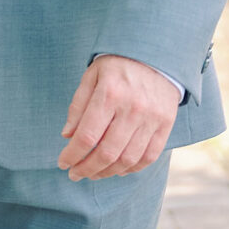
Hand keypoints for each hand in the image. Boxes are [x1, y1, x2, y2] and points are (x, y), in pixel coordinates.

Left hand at [58, 55, 179, 180]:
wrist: (157, 54)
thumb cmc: (118, 65)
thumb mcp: (91, 76)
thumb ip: (78, 106)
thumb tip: (67, 136)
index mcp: (109, 94)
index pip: (87, 136)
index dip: (72, 155)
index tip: (63, 163)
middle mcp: (132, 109)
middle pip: (106, 152)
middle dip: (86, 169)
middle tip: (75, 174)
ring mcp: (152, 118)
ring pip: (127, 159)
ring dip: (107, 172)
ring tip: (94, 174)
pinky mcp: (166, 124)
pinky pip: (149, 156)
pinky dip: (132, 169)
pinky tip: (118, 170)